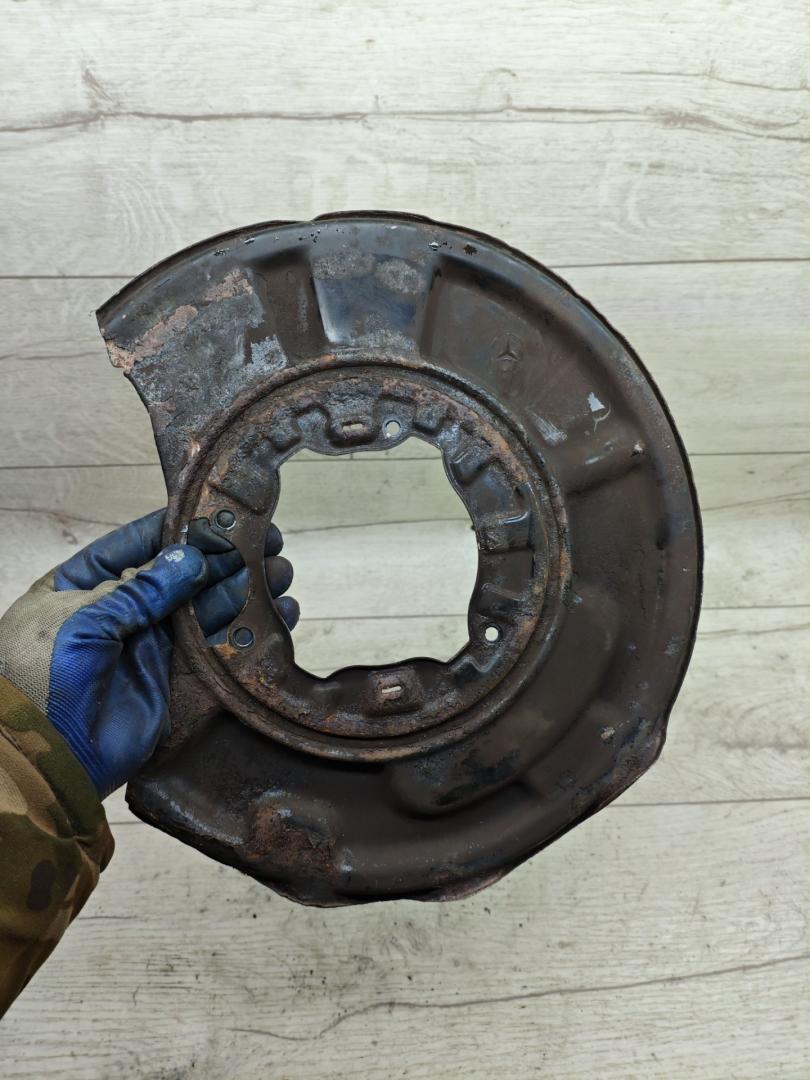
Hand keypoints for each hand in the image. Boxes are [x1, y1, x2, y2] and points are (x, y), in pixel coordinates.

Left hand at [0, 509, 297, 797]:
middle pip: (180, 574)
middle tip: (269, 544)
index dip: (180, 529)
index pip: (137, 544)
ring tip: (281, 574)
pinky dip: (248, 634)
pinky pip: (216, 650)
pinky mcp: (174, 679)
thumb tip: (190, 558)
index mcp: (82, 585)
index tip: (222, 513)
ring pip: (204, 609)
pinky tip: (280, 616)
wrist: (45, 760)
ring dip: (245, 591)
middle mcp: (120, 611)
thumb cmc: (40, 681)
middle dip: (225, 558)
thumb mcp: (83, 622)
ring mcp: (148, 645)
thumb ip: (139, 590)